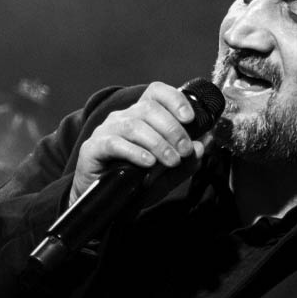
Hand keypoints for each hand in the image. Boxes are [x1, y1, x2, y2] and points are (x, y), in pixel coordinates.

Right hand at [70, 81, 207, 205]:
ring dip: (158, 143)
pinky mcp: (93, 148)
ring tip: (171, 161)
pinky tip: (148, 163)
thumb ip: (186, 162)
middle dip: (173, 129)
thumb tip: (203, 145)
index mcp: (141, 117)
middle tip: (185, 151)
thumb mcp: (167, 176)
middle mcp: (123, 118)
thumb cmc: (134, 183)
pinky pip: (114, 143)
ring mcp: (106, 131)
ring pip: (134, 125)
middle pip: (149, 108)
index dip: (174, 100)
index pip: (157, 93)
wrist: (105, 204)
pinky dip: (135, 152)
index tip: (190, 119)